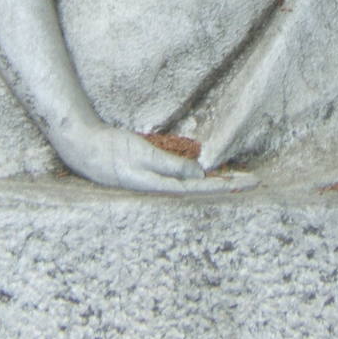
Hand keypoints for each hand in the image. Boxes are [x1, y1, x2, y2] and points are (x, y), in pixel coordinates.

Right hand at [50, 120, 243, 193]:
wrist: (82, 148)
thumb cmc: (110, 149)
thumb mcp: (141, 154)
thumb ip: (169, 166)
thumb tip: (199, 177)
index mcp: (158, 188)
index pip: (200, 190)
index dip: (225, 185)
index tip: (247, 182)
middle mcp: (160, 189)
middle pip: (201, 190)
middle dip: (227, 185)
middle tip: (254, 181)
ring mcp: (155, 184)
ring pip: (193, 186)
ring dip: (216, 182)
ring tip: (239, 178)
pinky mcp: (151, 175)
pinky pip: (182, 179)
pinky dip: (199, 177)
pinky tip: (210, 175)